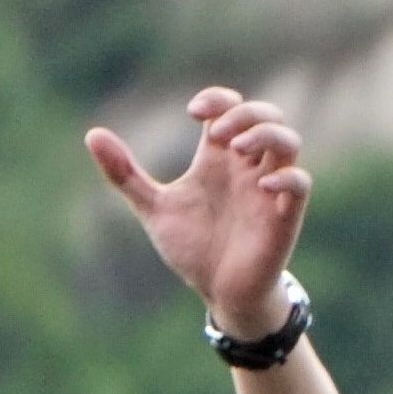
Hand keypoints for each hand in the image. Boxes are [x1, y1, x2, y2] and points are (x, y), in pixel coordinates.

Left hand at [85, 87, 308, 340]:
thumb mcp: (153, 208)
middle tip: (216, 134)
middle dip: (244, 114)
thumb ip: (125, 174)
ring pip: (289, 141)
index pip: (231, 107)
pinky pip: (300, 183)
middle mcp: (248, 168)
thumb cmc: (194, 249)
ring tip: (237, 149)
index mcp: (220, 159)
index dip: (217, 99)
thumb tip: (92, 134)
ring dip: (266, 135)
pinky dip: (286, 178)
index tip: (193, 114)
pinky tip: (260, 188)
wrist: (220, 294)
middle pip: (266, 115)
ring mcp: (269, 190)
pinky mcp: (284, 216)